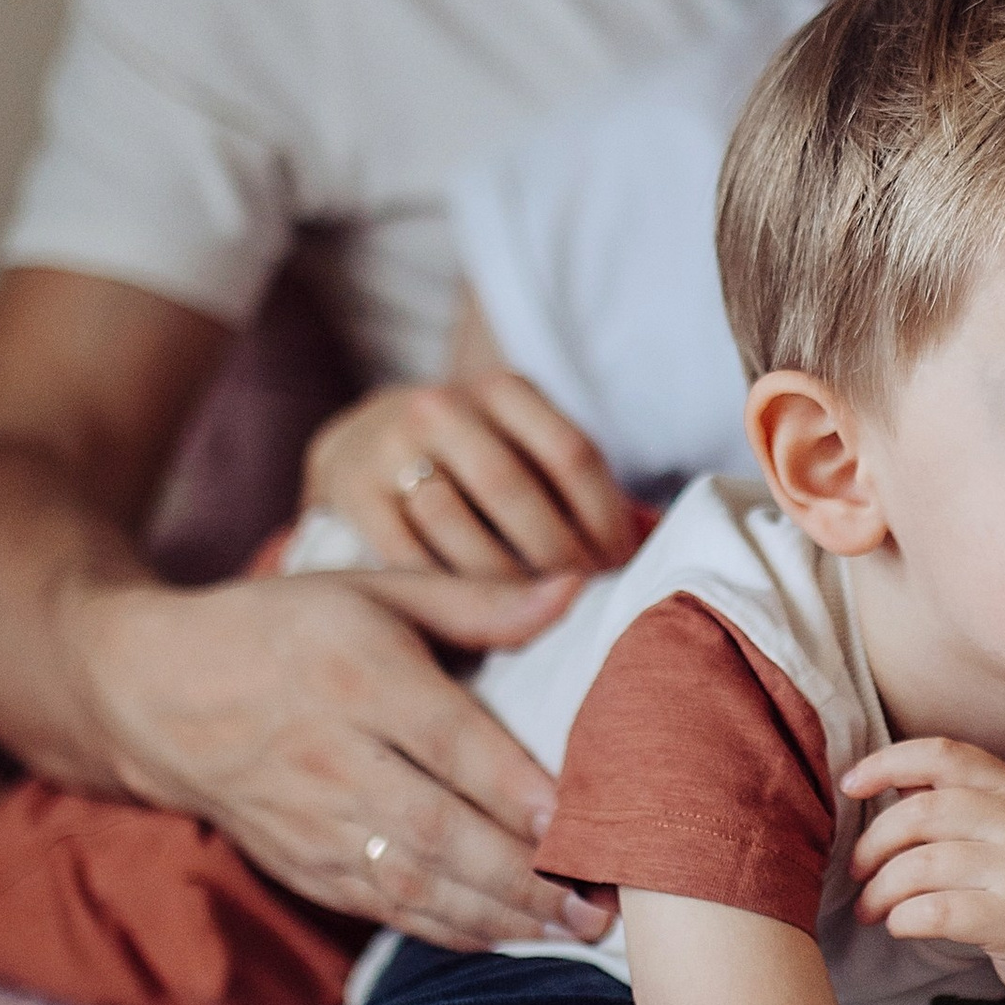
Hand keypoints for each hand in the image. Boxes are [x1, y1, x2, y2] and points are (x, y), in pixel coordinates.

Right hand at [71, 564, 603, 948]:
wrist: (151, 692)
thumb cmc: (282, 628)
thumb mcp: (370, 589)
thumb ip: (475, 599)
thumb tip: (576, 590)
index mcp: (354, 673)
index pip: (448, 740)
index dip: (513, 787)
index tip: (577, 819)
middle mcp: (330, 755)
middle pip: (437, 829)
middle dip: (521, 875)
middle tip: (596, 902)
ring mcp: (308, 820)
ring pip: (411, 881)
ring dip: (495, 914)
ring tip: (569, 928)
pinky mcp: (297, 863)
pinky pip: (379, 906)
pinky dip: (445, 926)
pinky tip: (504, 934)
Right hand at [302, 372, 642, 581]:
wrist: (366, 444)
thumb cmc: (476, 459)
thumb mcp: (526, 444)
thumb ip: (576, 484)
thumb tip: (650, 542)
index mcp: (503, 389)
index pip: (572, 454)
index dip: (605, 520)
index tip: (621, 567)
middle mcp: (443, 406)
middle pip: (514, 492)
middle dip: (558, 558)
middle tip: (581, 600)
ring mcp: (391, 447)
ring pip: (458, 527)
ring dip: (505, 583)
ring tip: (535, 612)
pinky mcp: (354, 492)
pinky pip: (409, 556)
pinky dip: (450, 592)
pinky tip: (480, 615)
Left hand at [841, 739, 1004, 1004]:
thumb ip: (963, 806)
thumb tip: (891, 783)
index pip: (943, 754)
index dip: (886, 763)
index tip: (849, 787)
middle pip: (920, 812)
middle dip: (873, 844)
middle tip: (856, 871)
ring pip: (920, 866)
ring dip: (880, 890)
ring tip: (870, 909)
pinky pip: (934, 911)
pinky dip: (902, 920)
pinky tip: (900, 926)